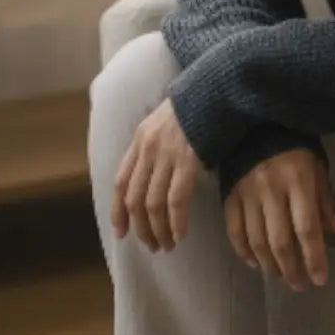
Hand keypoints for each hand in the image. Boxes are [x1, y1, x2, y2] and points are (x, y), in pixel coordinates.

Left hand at [111, 97, 201, 251]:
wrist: (216, 89)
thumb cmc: (196, 107)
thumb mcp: (164, 122)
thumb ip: (154, 146)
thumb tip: (153, 177)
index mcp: (140, 140)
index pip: (120, 183)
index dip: (118, 211)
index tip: (122, 233)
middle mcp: (148, 149)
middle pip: (135, 199)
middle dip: (141, 228)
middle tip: (151, 245)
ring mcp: (167, 155)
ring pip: (153, 204)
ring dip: (158, 230)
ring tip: (166, 245)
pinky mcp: (187, 161)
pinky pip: (176, 200)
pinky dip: (176, 222)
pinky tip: (180, 234)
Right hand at [224, 147, 334, 290]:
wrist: (256, 121)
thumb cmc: (295, 144)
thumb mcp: (317, 165)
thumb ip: (325, 199)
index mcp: (298, 180)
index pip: (307, 228)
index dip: (313, 257)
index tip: (320, 279)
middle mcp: (271, 189)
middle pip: (280, 241)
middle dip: (291, 270)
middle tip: (299, 285)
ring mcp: (247, 193)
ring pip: (257, 241)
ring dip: (269, 265)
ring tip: (281, 276)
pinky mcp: (229, 194)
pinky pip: (234, 231)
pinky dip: (244, 252)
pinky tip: (255, 263)